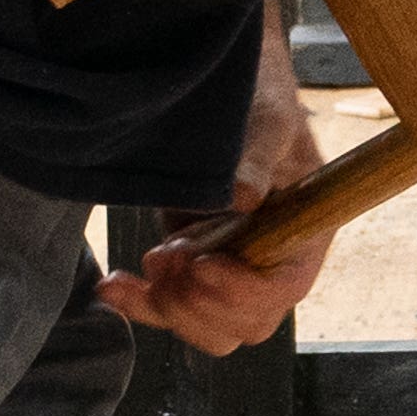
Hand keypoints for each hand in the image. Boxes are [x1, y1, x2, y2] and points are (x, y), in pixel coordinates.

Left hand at [92, 44, 331, 353]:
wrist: (223, 89)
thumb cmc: (260, 99)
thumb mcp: (269, 118)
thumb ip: (259, 154)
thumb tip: (246, 197)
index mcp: (304, 233)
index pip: (285, 289)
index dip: (246, 291)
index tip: (206, 265)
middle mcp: (270, 262)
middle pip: (245, 324)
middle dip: (201, 303)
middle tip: (169, 256)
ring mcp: (229, 269)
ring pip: (205, 327)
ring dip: (169, 306)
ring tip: (148, 260)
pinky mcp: (190, 267)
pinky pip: (168, 306)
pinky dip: (137, 303)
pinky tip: (112, 285)